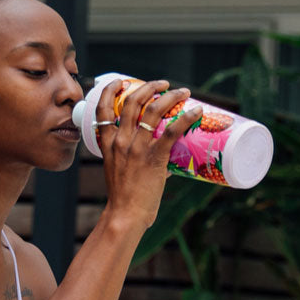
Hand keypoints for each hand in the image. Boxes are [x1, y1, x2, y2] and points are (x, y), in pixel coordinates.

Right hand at [97, 78, 202, 227]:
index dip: (111, 90)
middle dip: (149, 87)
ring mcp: (137, 148)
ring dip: (169, 95)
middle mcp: (121, 141)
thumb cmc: (123, 201)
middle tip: (162, 84)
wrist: (124, 217)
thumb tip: (168, 164)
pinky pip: (173, 130)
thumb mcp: (119, 173)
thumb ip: (137, 162)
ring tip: (181, 92)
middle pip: (133, 101)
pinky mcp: (154, 157)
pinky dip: (187, 118)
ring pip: (153, 109)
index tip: (122, 82)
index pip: (103, 109)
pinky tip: (197, 111)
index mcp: (108, 144)